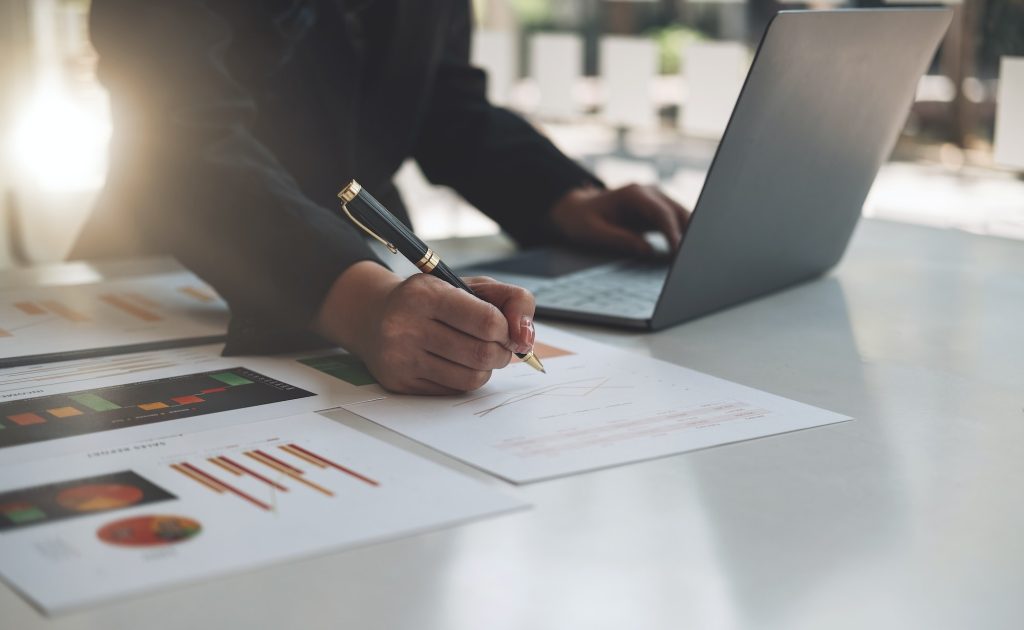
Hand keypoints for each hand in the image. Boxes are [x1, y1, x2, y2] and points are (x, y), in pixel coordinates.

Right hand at [314, 262, 535, 394]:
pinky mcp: (399, 382)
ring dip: (486, 368)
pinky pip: (453, 390)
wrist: (375, 316)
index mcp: (426, 294)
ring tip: (478, 353)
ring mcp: (400, 357)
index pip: (488, 321)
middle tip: (497, 344)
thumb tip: (526, 338)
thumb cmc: (432, 300)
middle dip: (501, 352)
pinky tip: (456, 363)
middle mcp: (406, 325)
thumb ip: (512, 300)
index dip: (507, 329)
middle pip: (482, 354)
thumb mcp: (471, 286)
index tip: (506, 329)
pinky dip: (465, 379)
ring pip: (472, 377)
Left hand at [548, 184, 690, 255]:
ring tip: (691, 259)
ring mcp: (656, 200)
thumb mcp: (594, 232)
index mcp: (634, 194)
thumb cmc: (582, 219)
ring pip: (682, 216)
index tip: (679, 252)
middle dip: (688, 234)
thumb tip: (648, 250)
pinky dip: (682, 236)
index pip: (662, 213)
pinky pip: (676, 223)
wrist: (577, 209)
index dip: (673, 233)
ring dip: (688, 235)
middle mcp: (650, 193)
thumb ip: (620, 239)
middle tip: (692, 259)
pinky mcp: (658, 211)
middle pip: (678, 212)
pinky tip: (683, 254)